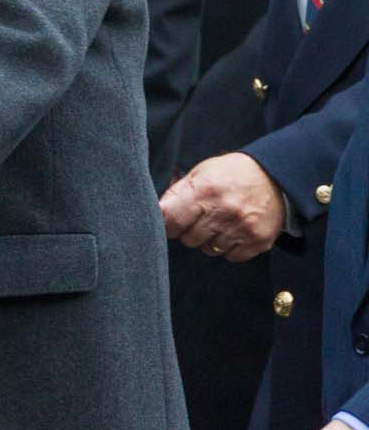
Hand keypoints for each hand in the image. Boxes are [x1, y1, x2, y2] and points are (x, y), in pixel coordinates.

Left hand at [160, 152, 285, 261]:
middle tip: (199, 218)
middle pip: (188, 239)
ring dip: (209, 240)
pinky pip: (231, 257)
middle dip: (188, 231)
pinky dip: (228, 248)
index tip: (168, 223)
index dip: (166, 224)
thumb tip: (155, 212)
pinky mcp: (259, 241)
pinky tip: (233, 231)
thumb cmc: (230, 174)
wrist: (275, 177)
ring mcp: (244, 228)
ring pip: (209, 250)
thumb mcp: (200, 173)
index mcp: (205, 191)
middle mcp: (224, 211)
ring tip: (219, 222)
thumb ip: (176, 193)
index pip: (171, 220)